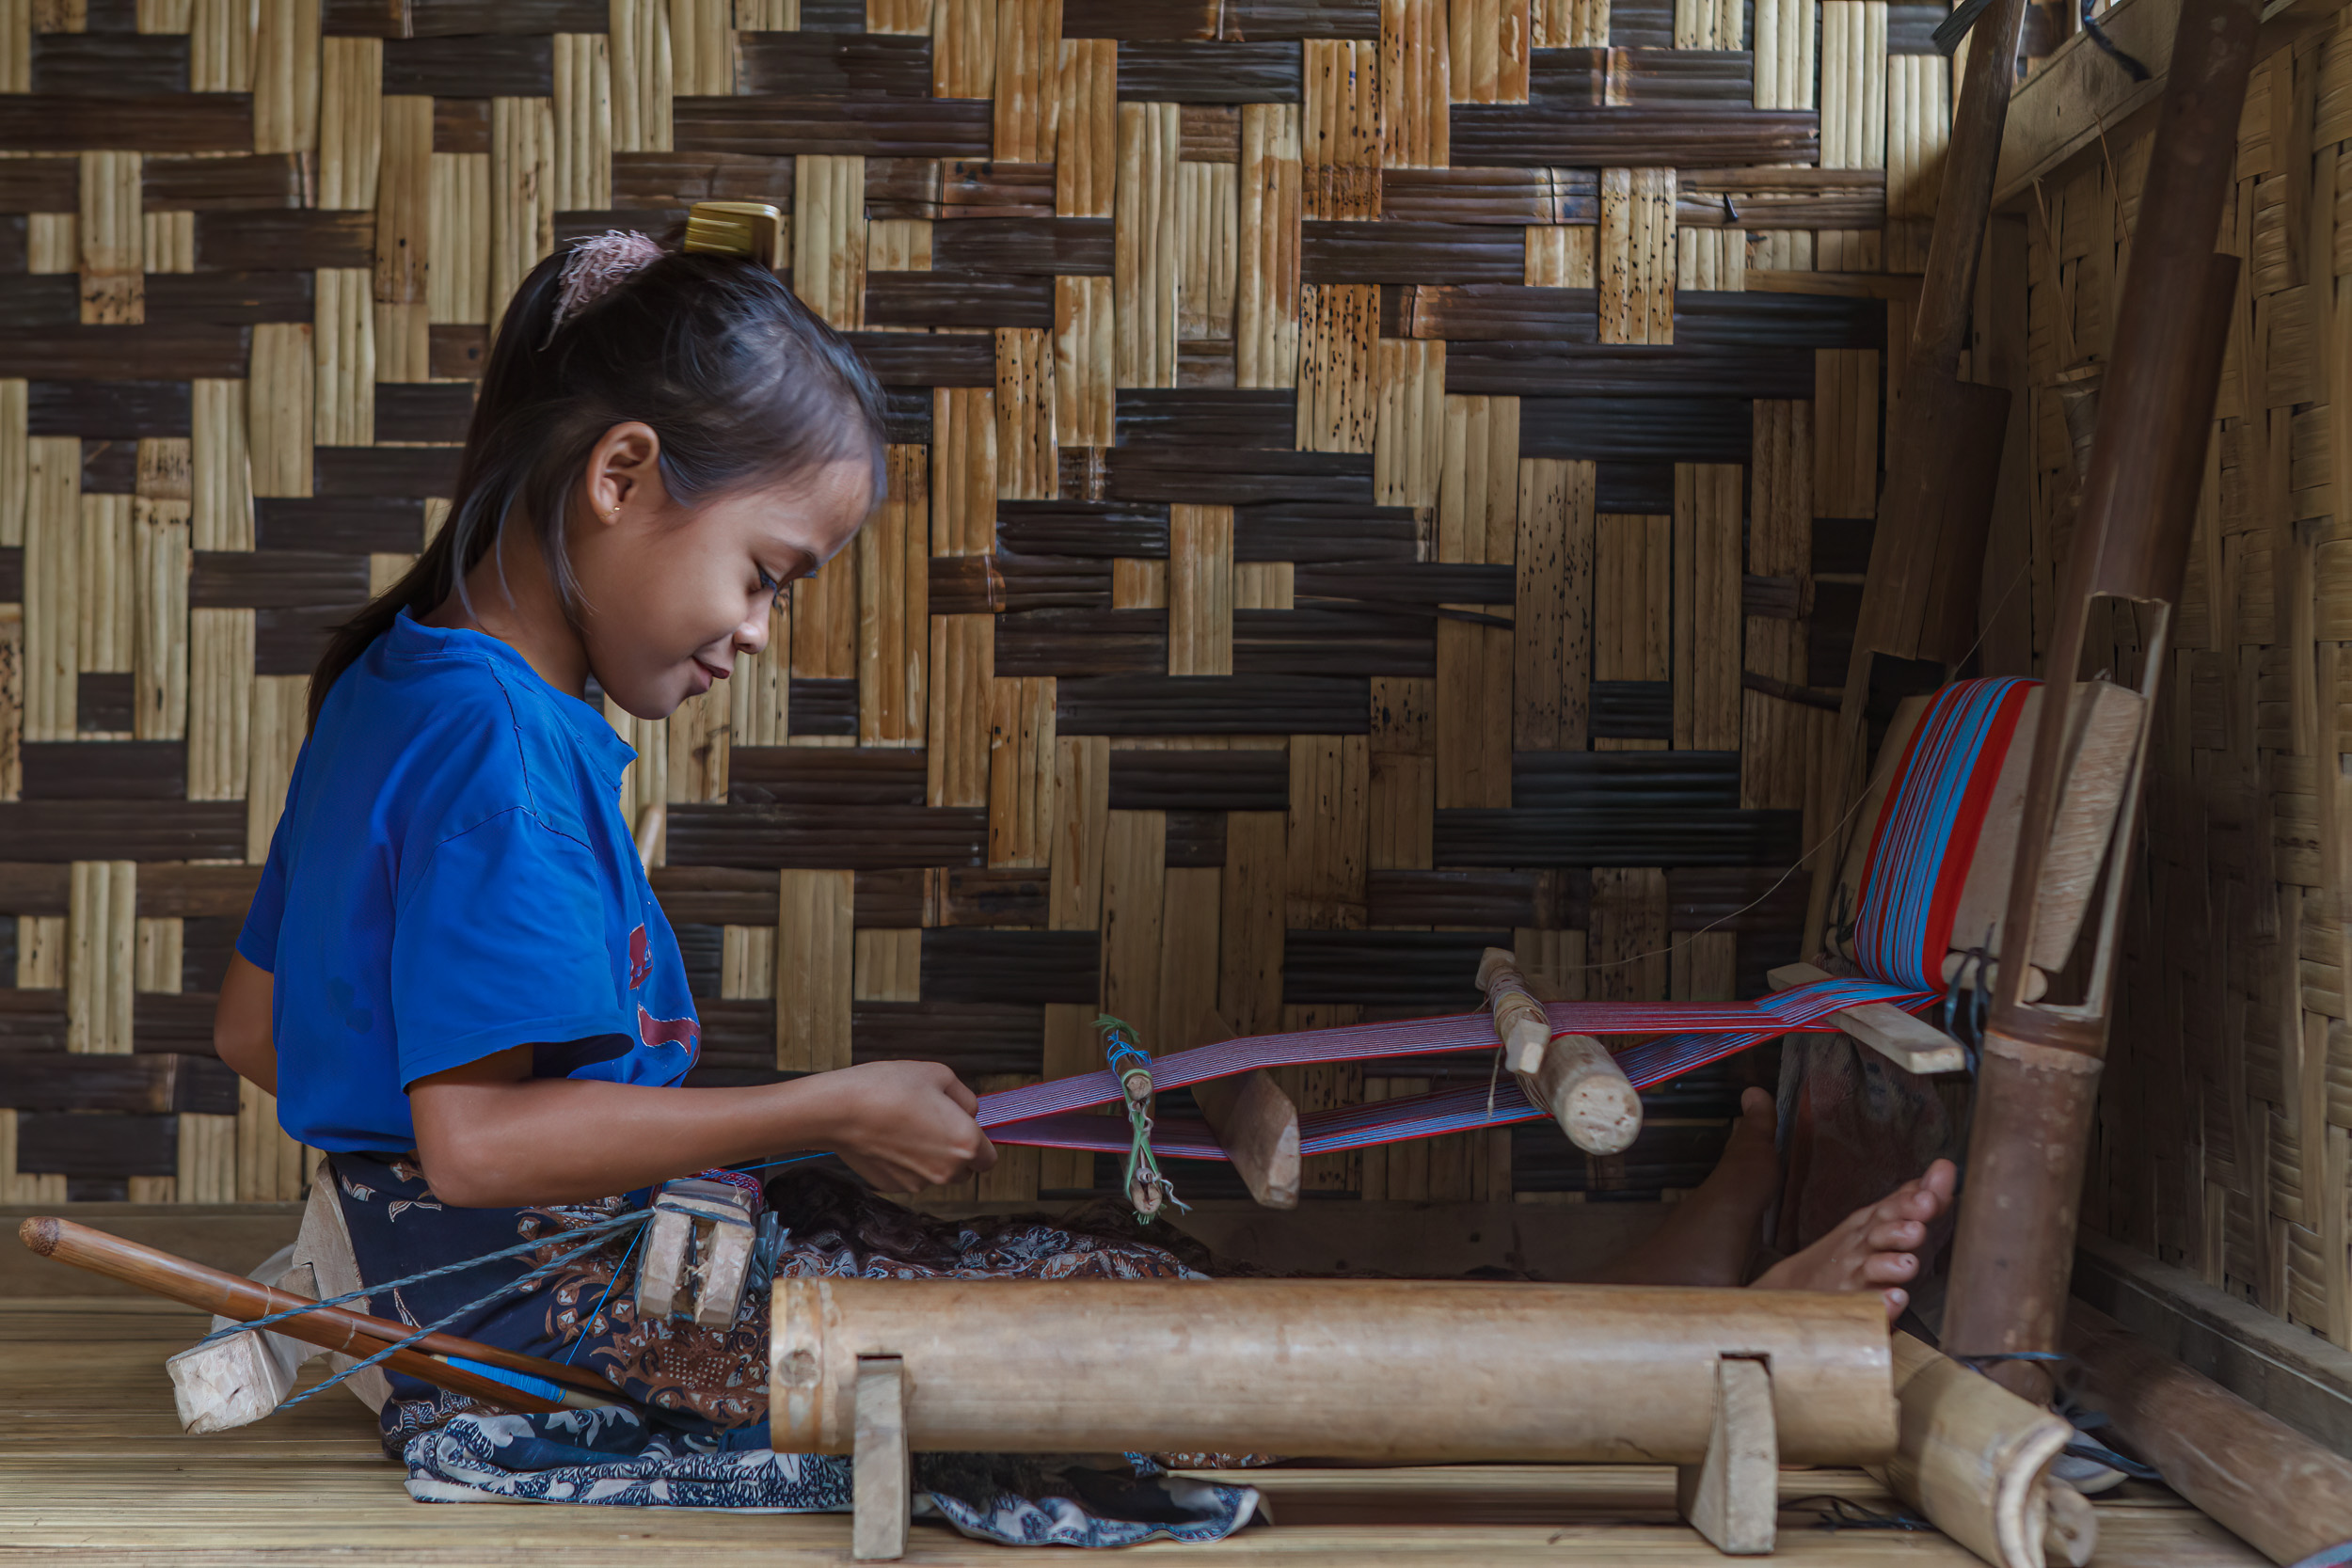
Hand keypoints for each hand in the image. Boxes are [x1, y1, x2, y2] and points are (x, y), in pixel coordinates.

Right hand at [803, 1060, 996, 1192]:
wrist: (840, 1110)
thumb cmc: (888, 1088)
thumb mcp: (939, 1075)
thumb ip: (965, 1098)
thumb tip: (969, 1112)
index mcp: (965, 1143)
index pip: (989, 1158)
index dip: (978, 1141)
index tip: (964, 1128)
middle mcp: (946, 1171)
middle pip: (965, 1169)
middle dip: (956, 1151)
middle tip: (933, 1122)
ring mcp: (919, 1183)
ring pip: (936, 1173)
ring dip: (930, 1157)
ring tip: (907, 1126)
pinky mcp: (894, 1187)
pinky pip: (911, 1176)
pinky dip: (906, 1162)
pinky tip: (890, 1138)